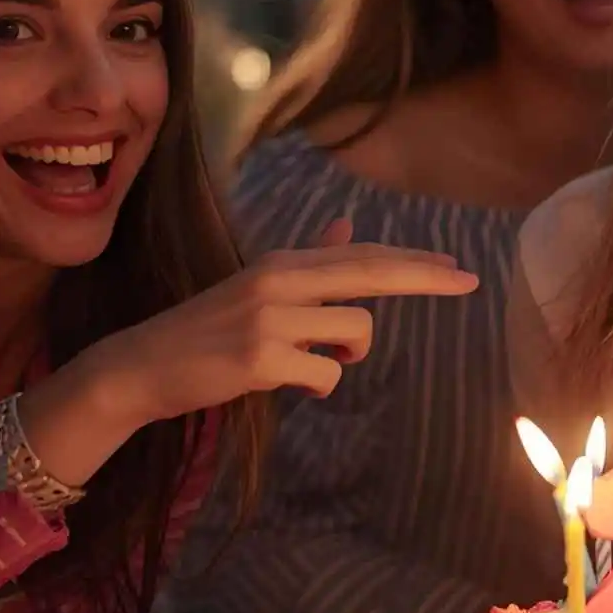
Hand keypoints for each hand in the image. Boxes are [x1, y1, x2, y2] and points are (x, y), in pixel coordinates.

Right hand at [68, 222, 477, 426]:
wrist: (143, 365)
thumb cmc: (210, 329)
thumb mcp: (260, 287)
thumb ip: (310, 261)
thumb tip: (347, 227)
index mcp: (283, 264)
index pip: (362, 256)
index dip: (413, 261)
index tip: (457, 267)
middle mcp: (279, 281)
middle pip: (372, 273)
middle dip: (426, 278)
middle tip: (469, 281)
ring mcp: (270, 319)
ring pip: (357, 332)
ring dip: (347, 355)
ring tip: (310, 361)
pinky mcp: (261, 358)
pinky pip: (328, 374)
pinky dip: (318, 385)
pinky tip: (285, 381)